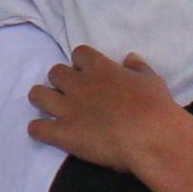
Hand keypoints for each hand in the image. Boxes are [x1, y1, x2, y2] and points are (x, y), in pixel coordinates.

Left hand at [28, 48, 189, 168]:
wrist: (151, 137)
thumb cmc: (156, 107)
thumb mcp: (151, 80)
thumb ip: (137, 68)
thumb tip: (130, 58)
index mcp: (100, 68)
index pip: (79, 54)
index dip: (83, 64)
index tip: (91, 75)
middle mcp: (79, 84)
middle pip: (55, 72)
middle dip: (61, 81)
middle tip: (73, 95)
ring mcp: (67, 108)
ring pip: (37, 94)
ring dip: (42, 99)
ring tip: (52, 109)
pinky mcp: (63, 133)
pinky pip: (36, 128)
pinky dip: (39, 129)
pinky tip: (49, 133)